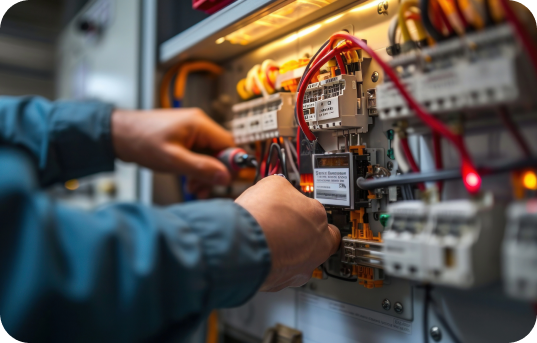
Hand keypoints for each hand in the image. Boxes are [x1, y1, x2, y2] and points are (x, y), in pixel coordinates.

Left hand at [112, 108, 233, 190]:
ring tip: (193, 187)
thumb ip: (201, 168)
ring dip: (204, 173)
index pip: (229, 144)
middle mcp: (199, 124)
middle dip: (214, 173)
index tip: (225, 181)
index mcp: (200, 124)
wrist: (118, 134)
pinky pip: (199, 154)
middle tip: (202, 188)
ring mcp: (192, 131)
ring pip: (209, 155)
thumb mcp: (173, 159)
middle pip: (220, 151)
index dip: (230, 164)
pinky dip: (196, 168)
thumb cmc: (141, 140)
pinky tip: (188, 179)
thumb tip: (225, 176)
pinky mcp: (185, 138)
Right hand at [235, 176, 340, 291]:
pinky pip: (281, 272)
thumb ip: (284, 189)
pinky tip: (260, 252)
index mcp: (318, 217)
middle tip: (283, 225)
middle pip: (316, 238)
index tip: (294, 207)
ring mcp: (301, 268)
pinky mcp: (282, 283)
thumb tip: (280, 189)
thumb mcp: (274, 184)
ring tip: (267, 239)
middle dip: (301, 232)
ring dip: (288, 250)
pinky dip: (272, 263)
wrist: (240, 246)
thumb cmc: (259, 217)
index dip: (303, 208)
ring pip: (300, 258)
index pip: (318, 211)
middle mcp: (317, 246)